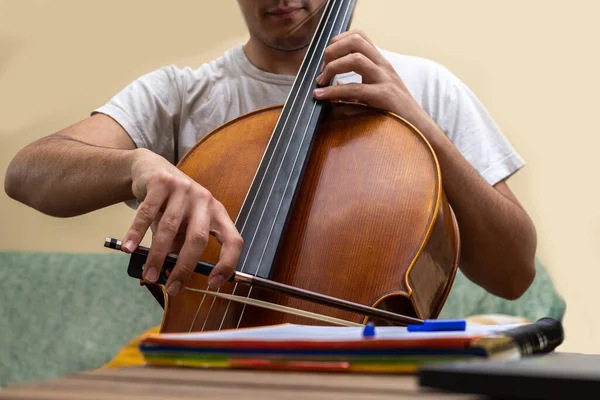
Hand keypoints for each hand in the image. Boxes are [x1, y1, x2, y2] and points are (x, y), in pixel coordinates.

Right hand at [121, 148, 242, 295]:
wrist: (152, 169)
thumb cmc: (171, 206)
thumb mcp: (184, 225)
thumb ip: (181, 247)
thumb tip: (172, 275)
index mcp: (217, 214)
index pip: (233, 240)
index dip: (228, 263)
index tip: (214, 283)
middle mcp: (205, 200)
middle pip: (198, 239)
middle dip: (184, 268)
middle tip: (172, 288)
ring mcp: (185, 189)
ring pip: (170, 229)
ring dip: (157, 256)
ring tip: (148, 274)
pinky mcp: (162, 182)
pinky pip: (147, 213)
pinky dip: (137, 233)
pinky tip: (129, 249)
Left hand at [313, 29, 422, 121]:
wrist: (419, 127)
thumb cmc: (395, 112)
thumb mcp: (376, 92)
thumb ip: (357, 86)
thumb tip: (333, 85)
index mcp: (380, 63)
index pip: (359, 36)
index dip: (338, 41)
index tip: (327, 57)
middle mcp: (383, 66)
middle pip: (356, 41)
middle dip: (333, 51)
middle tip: (322, 68)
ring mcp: (385, 80)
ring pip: (355, 59)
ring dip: (332, 67)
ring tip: (321, 81)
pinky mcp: (384, 96)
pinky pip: (355, 89)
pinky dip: (332, 91)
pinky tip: (321, 96)